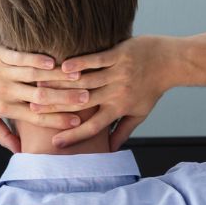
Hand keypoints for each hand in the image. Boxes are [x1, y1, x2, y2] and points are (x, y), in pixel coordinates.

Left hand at [0, 40, 91, 151]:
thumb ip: (4, 135)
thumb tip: (19, 152)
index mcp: (5, 108)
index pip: (35, 117)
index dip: (57, 120)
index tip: (78, 122)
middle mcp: (5, 92)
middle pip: (39, 98)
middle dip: (64, 99)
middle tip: (87, 99)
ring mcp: (2, 72)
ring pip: (33, 77)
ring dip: (56, 78)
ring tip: (78, 78)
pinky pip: (20, 58)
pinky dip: (37, 60)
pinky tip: (53, 61)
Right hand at [38, 36, 174, 150]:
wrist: (171, 63)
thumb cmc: (152, 89)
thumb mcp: (139, 113)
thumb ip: (122, 130)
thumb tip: (111, 150)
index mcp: (119, 108)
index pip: (94, 126)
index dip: (74, 135)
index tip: (55, 143)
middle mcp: (117, 93)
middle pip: (83, 104)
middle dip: (58, 108)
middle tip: (34, 110)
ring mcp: (118, 73)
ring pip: (86, 82)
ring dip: (62, 85)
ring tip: (41, 88)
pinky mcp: (119, 54)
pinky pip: (97, 60)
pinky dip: (80, 63)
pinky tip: (63, 65)